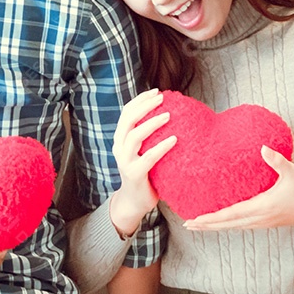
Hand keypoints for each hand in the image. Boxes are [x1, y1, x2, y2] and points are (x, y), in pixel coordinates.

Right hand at [109, 89, 176, 236]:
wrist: (134, 202)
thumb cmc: (144, 173)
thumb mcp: (142, 151)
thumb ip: (148, 136)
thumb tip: (169, 114)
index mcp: (120, 139)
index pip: (126, 113)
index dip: (140, 100)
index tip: (156, 91)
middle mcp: (119, 148)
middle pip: (128, 120)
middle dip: (144, 106)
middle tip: (162, 98)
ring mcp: (125, 162)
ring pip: (134, 137)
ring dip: (152, 123)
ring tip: (168, 115)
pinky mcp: (134, 174)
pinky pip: (148, 158)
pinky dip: (161, 147)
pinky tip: (174, 140)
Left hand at [183, 146, 293, 230]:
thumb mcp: (292, 172)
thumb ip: (276, 160)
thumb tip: (262, 147)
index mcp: (263, 207)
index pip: (231, 214)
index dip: (211, 218)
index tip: (194, 220)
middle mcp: (260, 218)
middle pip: (228, 224)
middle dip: (207, 225)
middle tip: (186, 225)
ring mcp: (263, 222)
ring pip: (234, 227)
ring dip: (216, 226)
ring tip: (198, 225)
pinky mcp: (267, 221)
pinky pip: (242, 225)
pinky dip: (228, 224)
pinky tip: (222, 221)